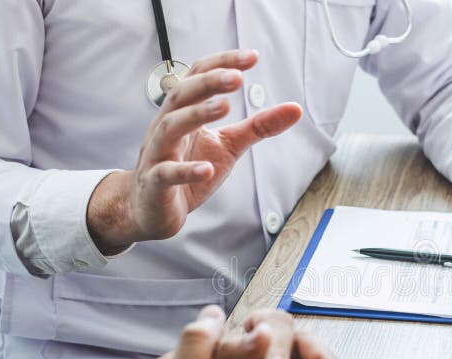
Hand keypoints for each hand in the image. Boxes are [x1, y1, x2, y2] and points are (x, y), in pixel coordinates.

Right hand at [87, 50, 302, 252]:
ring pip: (171, 127)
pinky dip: (186, 170)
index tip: (252, 57)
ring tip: (224, 107)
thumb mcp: (230, 144)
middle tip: (237, 77)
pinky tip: (207, 169)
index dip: (222, 64)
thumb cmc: (190, 170)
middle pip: (182, 95)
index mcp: (184, 111)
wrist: (154, 208)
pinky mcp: (156, 184)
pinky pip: (167, 173)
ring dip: (197, 114)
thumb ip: (259, 126)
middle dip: (209, 83)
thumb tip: (296, 109)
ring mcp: (158, 154)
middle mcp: (166, 126)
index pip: (198, 77)